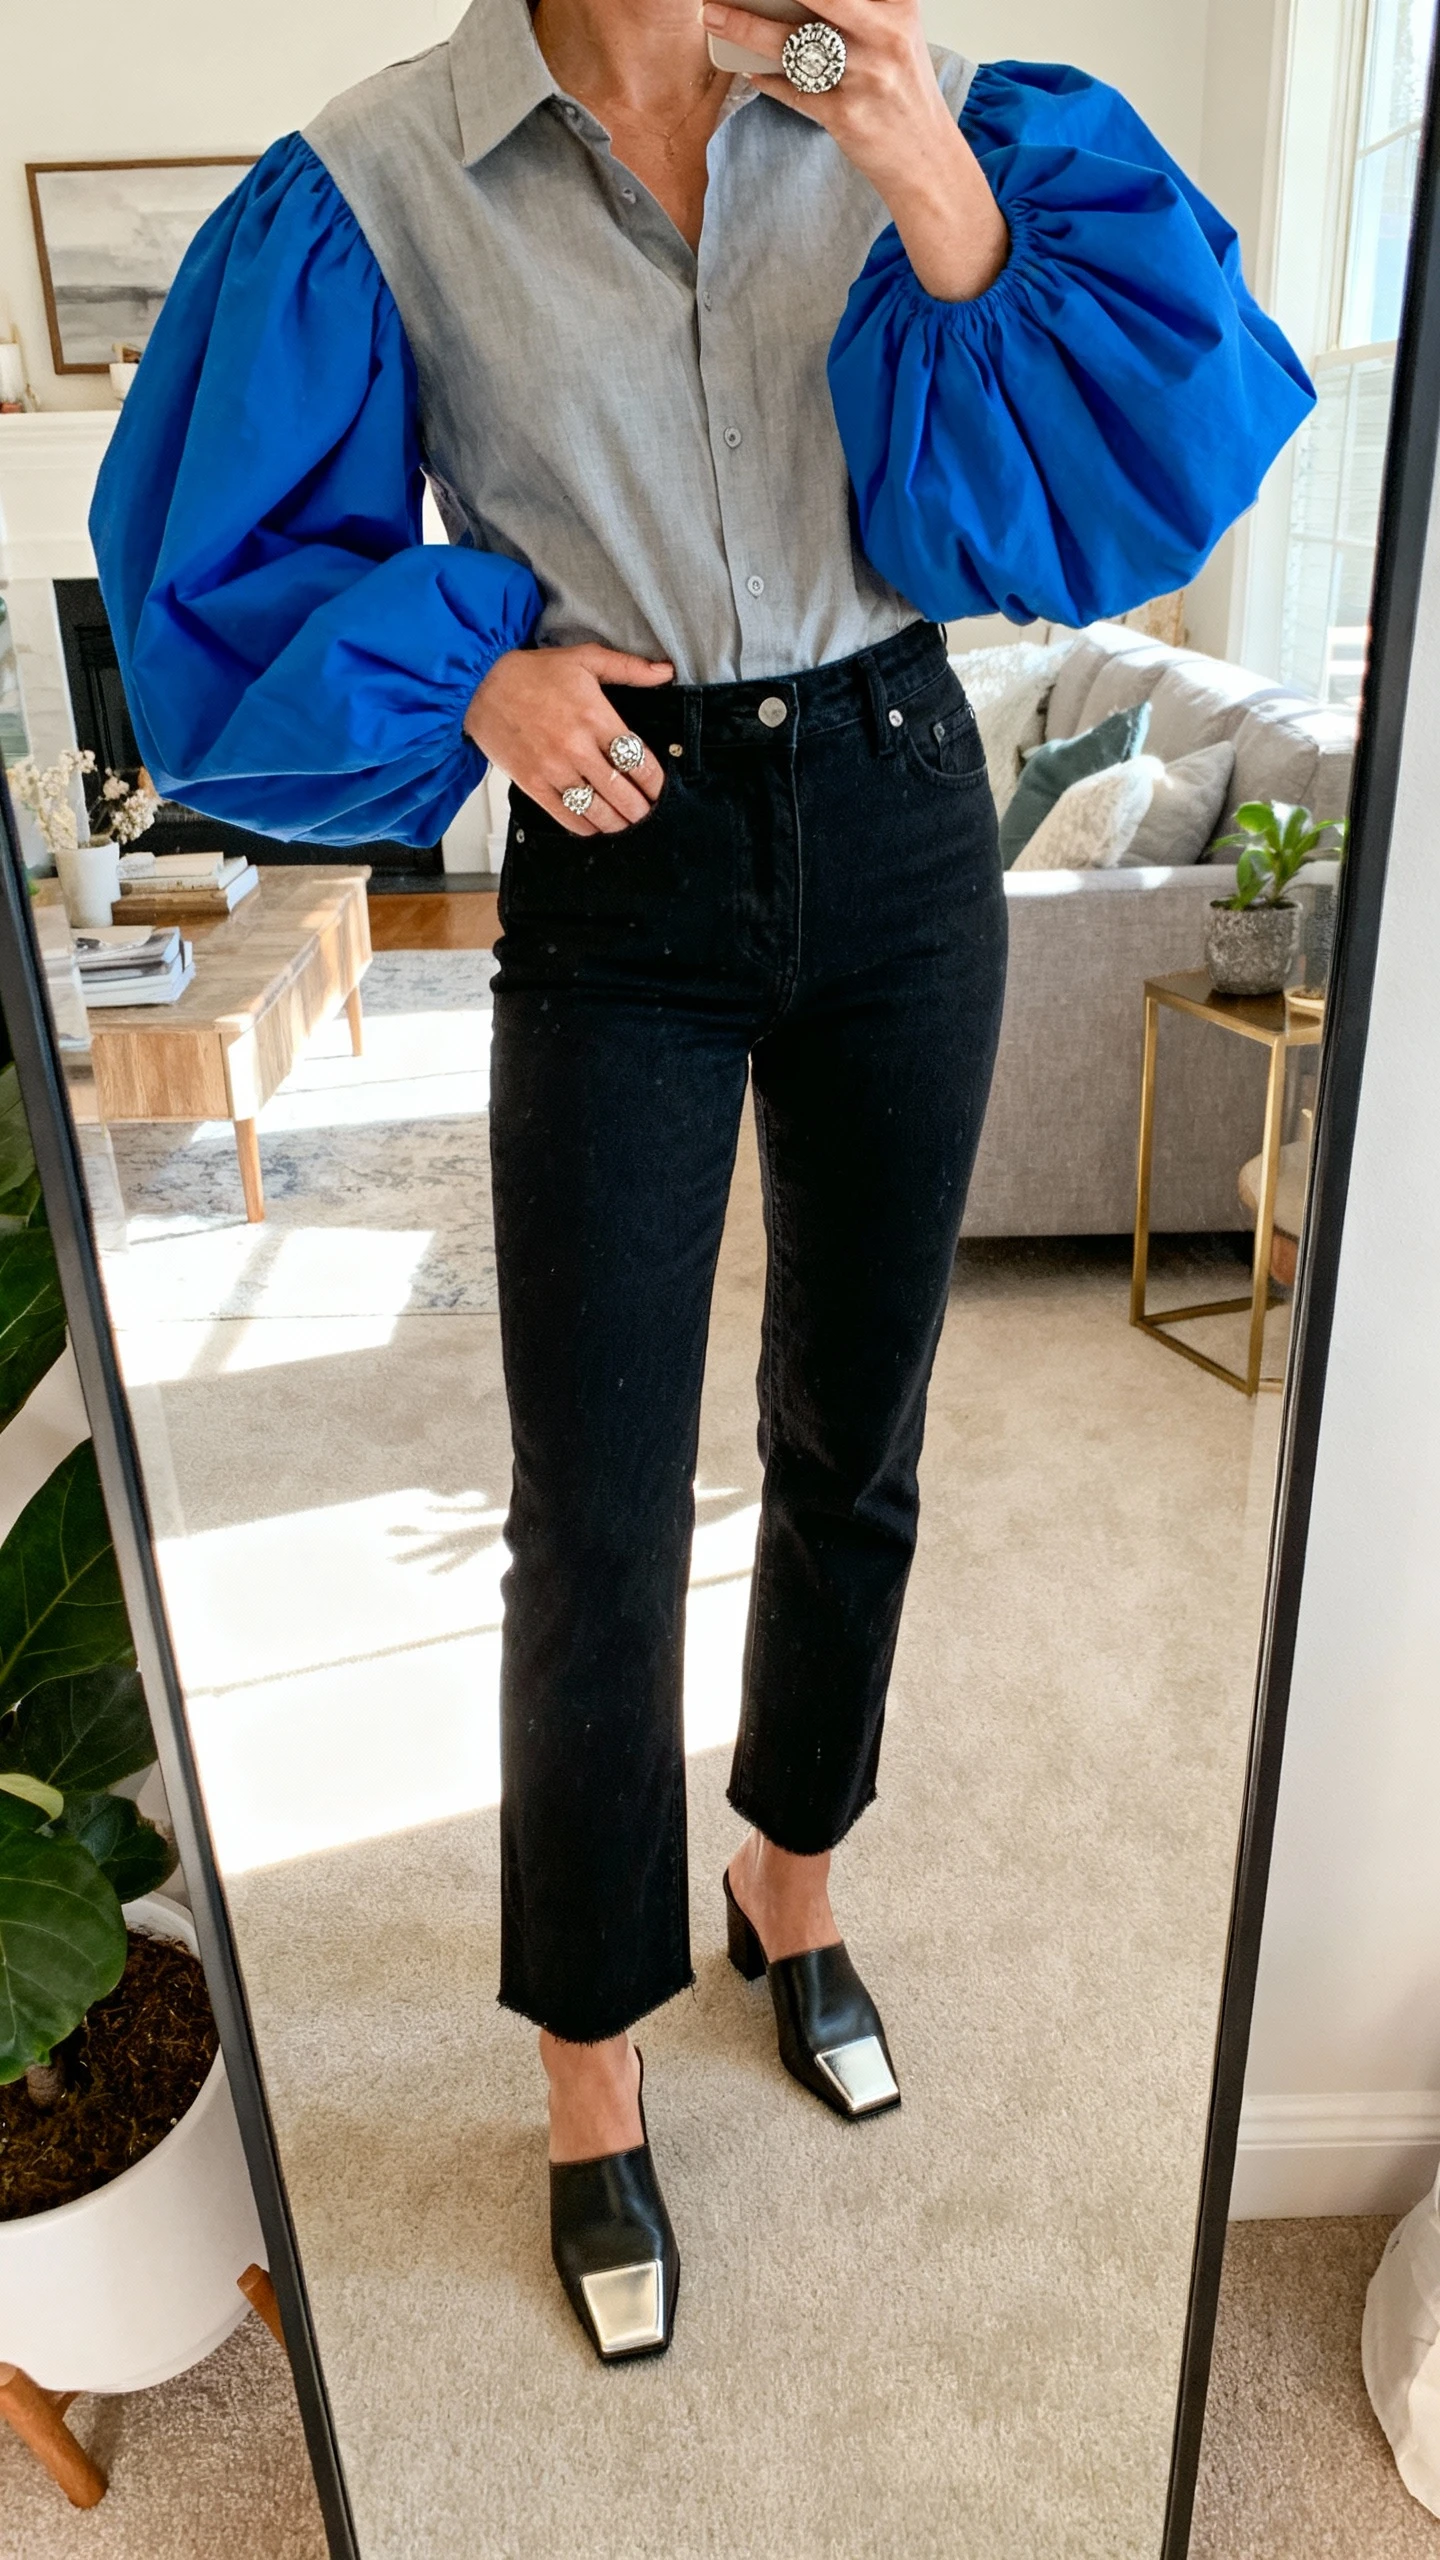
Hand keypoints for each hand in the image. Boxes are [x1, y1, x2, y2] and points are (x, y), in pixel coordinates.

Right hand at [464, 643, 673, 835]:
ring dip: (617, 822)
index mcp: (595, 716)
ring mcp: (553, 768)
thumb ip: (628, 668)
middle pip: (621, 791)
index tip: (660, 791)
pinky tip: (596, 825)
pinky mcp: (532, 784)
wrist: (480, 684)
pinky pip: (566, 816)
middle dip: (640, 808)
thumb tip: (665, 671)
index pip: (637, 760)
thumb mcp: (585, 658)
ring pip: (597, 809)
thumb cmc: (534, 672)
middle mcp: (576, 747)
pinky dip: (586, 826)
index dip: (655, 783)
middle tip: (647, 812)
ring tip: (627, 823)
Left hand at [699, 0, 1008, 299]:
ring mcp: (865, 77)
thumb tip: (794, 4)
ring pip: (792, 44)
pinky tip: (748, 69)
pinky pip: (792, 90)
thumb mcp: (894, 36)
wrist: (926, 162)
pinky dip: (766, 79)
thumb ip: (858, 13)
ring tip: (715, 18)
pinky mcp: (845, 115)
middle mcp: (884, 36)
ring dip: (745, 30)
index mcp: (898, 8)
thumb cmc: (903, 96)